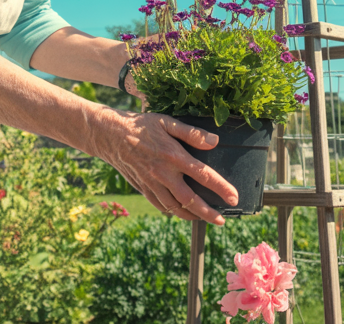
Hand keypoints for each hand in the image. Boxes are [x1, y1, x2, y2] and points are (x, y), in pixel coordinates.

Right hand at [94, 109, 237, 225]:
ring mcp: (152, 184)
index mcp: (174, 156)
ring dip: (191, 216)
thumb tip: (215, 141)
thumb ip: (191, 133)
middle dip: (208, 213)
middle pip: (191, 201)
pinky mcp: (142, 188)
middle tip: (222, 221)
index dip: (222, 189)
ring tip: (204, 219)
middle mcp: (164, 174)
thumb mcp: (167, 122)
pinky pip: (160, 205)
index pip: (204, 176)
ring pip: (175, 207)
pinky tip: (179, 211)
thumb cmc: (140, 125)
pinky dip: (171, 211)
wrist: (109, 135)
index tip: (234, 198)